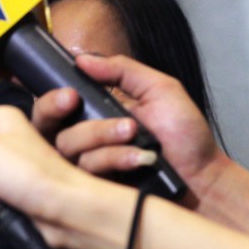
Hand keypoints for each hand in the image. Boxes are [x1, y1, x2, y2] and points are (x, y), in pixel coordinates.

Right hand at [35, 54, 226, 206]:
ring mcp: (89, 167)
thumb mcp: (158, 89)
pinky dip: (113, 158)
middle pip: (44, 125)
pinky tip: (138, 159)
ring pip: (66, 146)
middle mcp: (86, 139)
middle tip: (73, 101)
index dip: (51, 98)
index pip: (55, 104)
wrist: (203, 178)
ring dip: (100, 134)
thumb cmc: (186, 137)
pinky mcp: (95, 190)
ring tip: (133, 133)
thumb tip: (83, 58)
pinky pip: (86, 170)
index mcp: (96, 114)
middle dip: (53, 109)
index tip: (69, 93)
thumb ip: (121, 70)